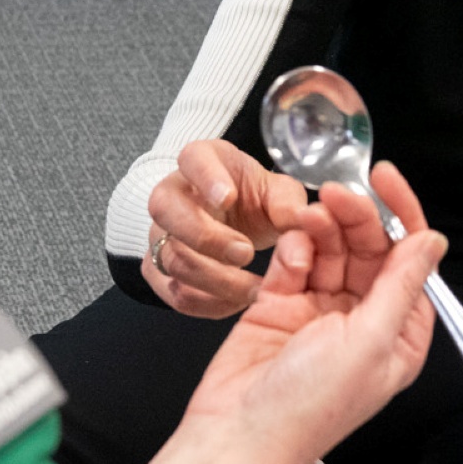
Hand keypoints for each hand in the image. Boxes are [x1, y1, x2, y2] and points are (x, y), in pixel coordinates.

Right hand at [142, 138, 310, 318]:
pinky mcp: (158, 269)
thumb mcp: (277, 192)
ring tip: (253, 288)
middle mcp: (170, 194)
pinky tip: (237, 301)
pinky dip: (206, 303)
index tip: (228, 198)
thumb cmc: (252, 200)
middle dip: (207, 237)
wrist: (234, 221)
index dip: (207, 179)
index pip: (192, 160)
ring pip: (170, 258)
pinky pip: (173, 291)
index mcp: (199, 161)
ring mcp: (158, 233)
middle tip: (246, 253)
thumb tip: (304, 222)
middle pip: (167, 211)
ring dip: (214, 278)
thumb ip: (289, 204)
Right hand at [175, 161, 441, 463]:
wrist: (239, 434)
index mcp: (398, 334)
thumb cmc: (308, 406)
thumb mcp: (369, 340)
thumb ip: (401, 285)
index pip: (410, 260)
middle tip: (335, 194)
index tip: (385, 180)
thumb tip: (433, 241)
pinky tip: (290, 258)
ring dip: (322, 230)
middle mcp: (363, 321)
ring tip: (307, 221)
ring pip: (330, 250)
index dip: (401, 216)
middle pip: (369, 249)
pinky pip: (294, 262)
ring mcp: (320, 312)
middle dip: (355, 218)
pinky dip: (294, 252)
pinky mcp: (280, 306)